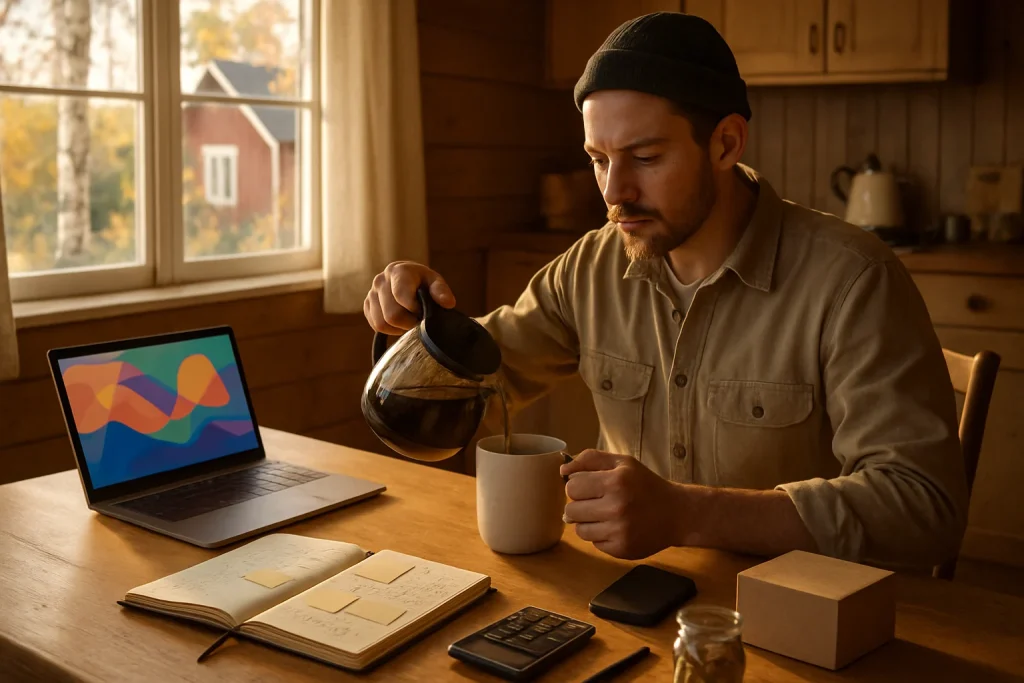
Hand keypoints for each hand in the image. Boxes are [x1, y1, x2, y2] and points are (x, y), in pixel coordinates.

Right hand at [363, 261, 455, 334]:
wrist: (408, 280)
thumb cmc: (423, 282)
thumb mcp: (435, 282)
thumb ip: (441, 291)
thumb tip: (448, 303)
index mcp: (398, 271)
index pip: (401, 296)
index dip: (414, 310)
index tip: (423, 311)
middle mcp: (380, 280)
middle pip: (392, 314)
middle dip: (408, 322)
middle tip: (418, 319)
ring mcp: (371, 293)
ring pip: (382, 323)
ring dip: (398, 327)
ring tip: (409, 320)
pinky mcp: (367, 305)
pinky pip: (376, 325)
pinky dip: (390, 329)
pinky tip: (399, 322)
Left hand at [560, 450, 683, 559]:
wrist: (677, 513)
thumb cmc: (645, 485)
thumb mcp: (623, 463)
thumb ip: (590, 459)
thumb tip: (562, 470)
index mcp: (615, 481)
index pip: (571, 487)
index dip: (578, 486)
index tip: (590, 487)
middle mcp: (616, 507)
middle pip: (571, 510)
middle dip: (580, 505)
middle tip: (598, 502)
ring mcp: (619, 531)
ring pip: (579, 530)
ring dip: (588, 522)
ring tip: (606, 515)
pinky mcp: (621, 550)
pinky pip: (594, 543)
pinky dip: (601, 536)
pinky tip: (616, 527)